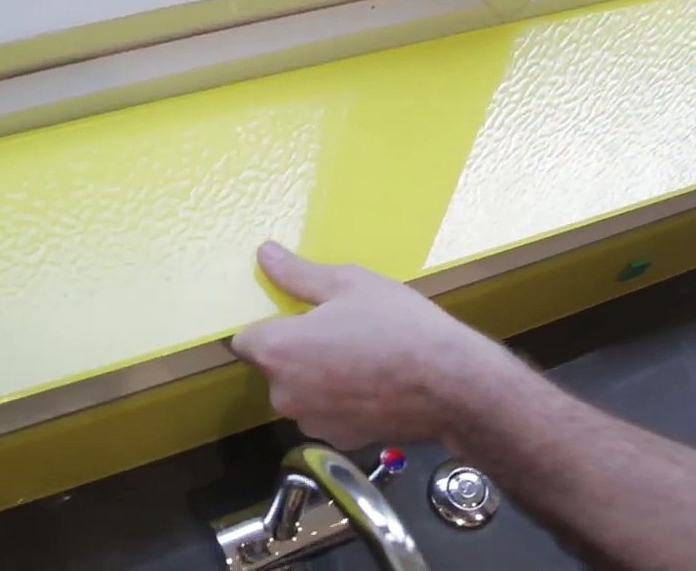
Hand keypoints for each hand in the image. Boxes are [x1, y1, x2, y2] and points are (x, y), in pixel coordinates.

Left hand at [231, 240, 496, 449]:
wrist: (451, 385)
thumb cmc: (398, 325)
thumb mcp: (350, 284)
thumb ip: (298, 275)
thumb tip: (264, 254)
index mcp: (277, 351)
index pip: (244, 340)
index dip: (271, 326)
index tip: (303, 318)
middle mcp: (283, 394)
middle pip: (275, 367)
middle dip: (297, 352)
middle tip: (342, 332)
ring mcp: (311, 422)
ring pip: (302, 393)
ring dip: (318, 379)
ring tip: (363, 359)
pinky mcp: (339, 441)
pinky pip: (328, 414)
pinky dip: (342, 403)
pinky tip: (376, 387)